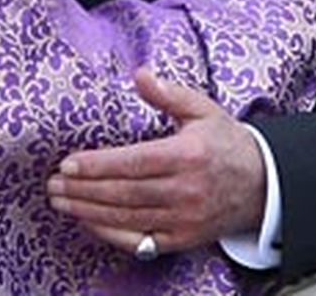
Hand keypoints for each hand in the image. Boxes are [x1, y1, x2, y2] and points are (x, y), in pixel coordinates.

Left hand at [47, 69, 264, 256]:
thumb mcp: (202, 109)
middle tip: (52, 183)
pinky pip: (140, 242)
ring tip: (60, 201)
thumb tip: (139, 75)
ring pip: (128, 218)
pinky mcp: (183, 239)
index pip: (134, 163)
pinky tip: (87, 221)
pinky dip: (111, 234)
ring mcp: (184, 219)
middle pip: (124, 193)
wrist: (263, 185)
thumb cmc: (225, 142)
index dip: (98, 165)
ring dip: (89, 211)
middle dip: (84, 189)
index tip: (68, 163)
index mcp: (188, 155)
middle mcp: (186, 190)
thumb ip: (169, 94)